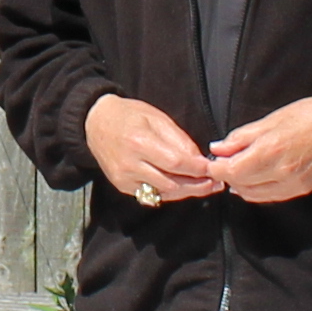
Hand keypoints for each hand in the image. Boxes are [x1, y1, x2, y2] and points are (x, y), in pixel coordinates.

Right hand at [83, 92, 224, 207]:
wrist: (95, 123)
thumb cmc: (128, 115)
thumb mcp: (156, 117)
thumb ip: (178, 139)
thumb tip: (199, 159)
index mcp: (139, 142)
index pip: (176, 163)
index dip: (198, 169)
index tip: (213, 168)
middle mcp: (130, 164)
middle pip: (172, 182)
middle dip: (198, 185)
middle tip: (216, 183)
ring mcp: (125, 178)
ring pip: (164, 193)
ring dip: (187, 191)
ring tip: (205, 187)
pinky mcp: (122, 186)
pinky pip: (152, 195)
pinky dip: (171, 192)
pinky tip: (183, 186)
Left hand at [203, 95, 311, 203]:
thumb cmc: (305, 116)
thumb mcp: (269, 120)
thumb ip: (240, 137)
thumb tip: (217, 149)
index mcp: (269, 151)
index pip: (230, 171)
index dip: (216, 168)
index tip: (213, 162)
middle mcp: (279, 173)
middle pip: (240, 185)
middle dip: (227, 176)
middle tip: (225, 163)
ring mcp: (292, 185)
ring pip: (254, 195)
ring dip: (241, 185)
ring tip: (239, 170)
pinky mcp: (301, 190)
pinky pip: (271, 197)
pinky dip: (257, 191)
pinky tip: (255, 179)